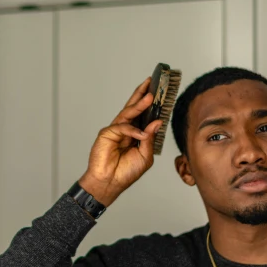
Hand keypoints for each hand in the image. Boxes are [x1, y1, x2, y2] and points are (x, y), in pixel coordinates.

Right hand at [78, 77, 163, 206]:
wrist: (110, 183)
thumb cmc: (126, 172)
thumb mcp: (145, 156)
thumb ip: (150, 139)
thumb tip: (156, 122)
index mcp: (135, 134)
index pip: (143, 115)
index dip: (150, 104)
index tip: (160, 92)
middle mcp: (125, 130)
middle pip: (133, 108)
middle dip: (141, 95)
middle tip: (151, 82)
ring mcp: (115, 131)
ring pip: (127, 113)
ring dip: (139, 104)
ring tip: (150, 96)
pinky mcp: (106, 134)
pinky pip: (122, 127)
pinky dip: (132, 130)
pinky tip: (140, 134)